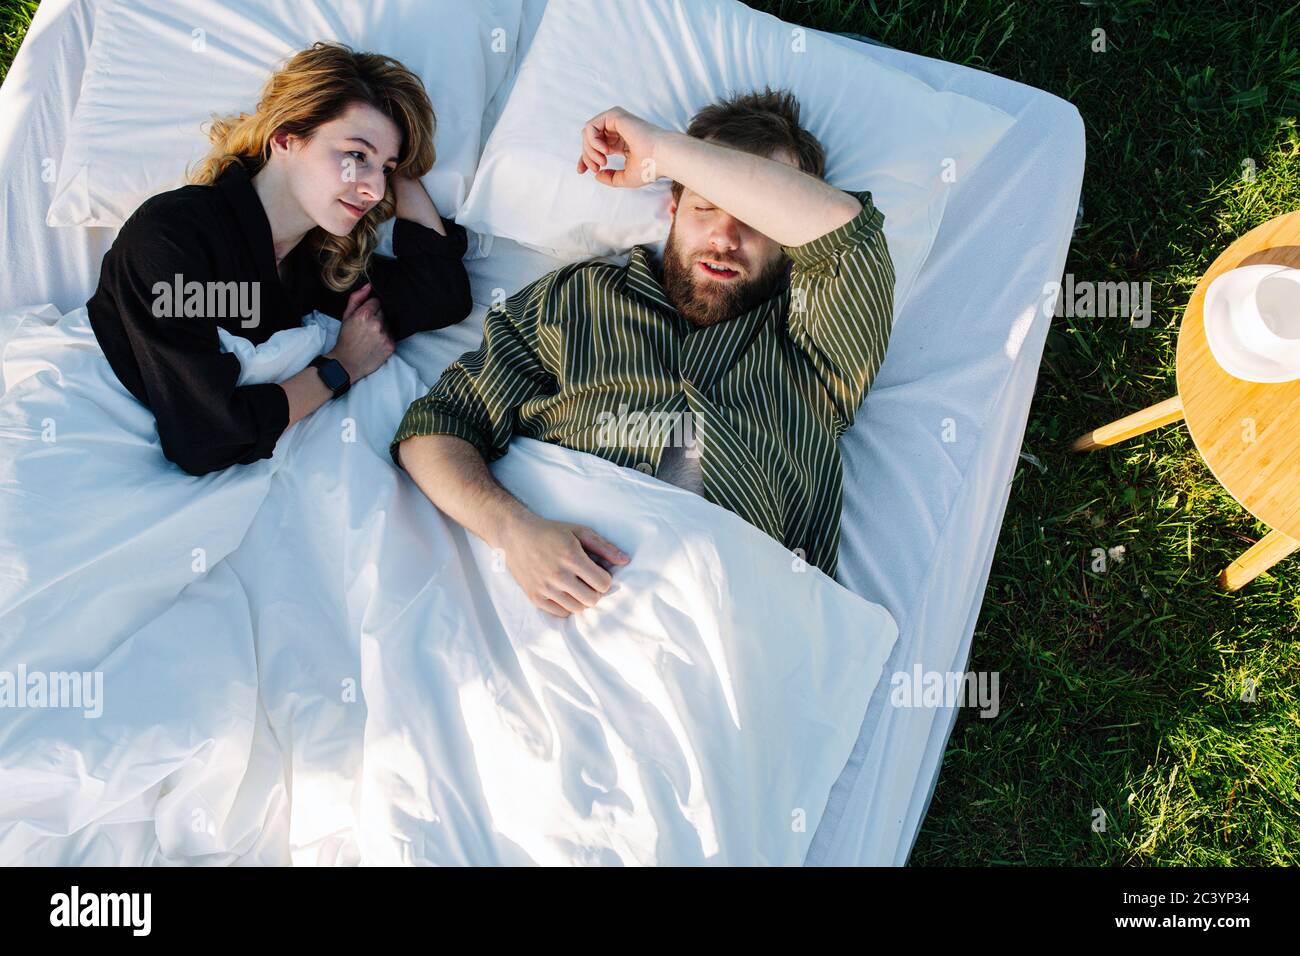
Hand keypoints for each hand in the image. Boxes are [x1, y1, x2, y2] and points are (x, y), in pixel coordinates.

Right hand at [326, 282, 393, 381]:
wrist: (346, 363)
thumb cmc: (345, 339)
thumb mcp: (346, 316)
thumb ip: (357, 298)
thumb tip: (369, 285)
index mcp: (364, 315)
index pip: (377, 301)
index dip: (371, 307)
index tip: (365, 315)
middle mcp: (376, 324)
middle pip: (384, 312)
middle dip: (377, 316)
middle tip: (367, 326)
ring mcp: (385, 335)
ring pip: (389, 323)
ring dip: (383, 326)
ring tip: (372, 335)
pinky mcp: (391, 346)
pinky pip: (392, 335)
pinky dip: (386, 337)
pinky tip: (377, 342)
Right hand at [498, 513, 629, 617]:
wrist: (516, 536)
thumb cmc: (551, 532)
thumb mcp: (579, 532)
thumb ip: (604, 547)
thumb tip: (626, 561)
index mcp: (571, 557)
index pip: (603, 583)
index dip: (605, 579)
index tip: (598, 572)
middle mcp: (558, 575)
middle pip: (592, 599)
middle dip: (595, 591)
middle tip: (589, 582)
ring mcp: (545, 588)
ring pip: (577, 609)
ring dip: (582, 599)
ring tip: (577, 587)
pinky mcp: (535, 597)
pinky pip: (561, 613)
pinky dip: (567, 606)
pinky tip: (565, 593)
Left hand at [576, 107, 668, 187]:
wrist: (662, 157)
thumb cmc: (650, 168)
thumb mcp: (626, 178)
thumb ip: (610, 178)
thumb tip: (596, 175)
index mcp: (620, 142)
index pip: (596, 147)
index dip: (585, 158)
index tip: (581, 171)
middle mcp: (617, 130)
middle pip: (589, 140)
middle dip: (587, 156)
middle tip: (597, 168)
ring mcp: (616, 121)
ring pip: (588, 132)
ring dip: (589, 150)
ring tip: (602, 161)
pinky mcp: (614, 115)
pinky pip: (591, 126)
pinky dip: (592, 140)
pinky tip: (603, 151)